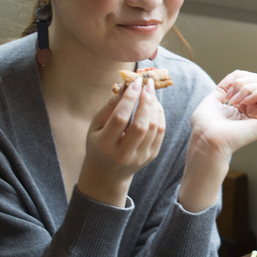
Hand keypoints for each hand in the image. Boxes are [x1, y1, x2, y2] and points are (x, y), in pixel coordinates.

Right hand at [79, 77, 165, 206]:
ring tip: (150, 92)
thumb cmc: (98, 144)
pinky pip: (160, 132)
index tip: (136, 82)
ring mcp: (140, 157)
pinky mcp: (151, 156)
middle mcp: (123, 153)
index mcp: (105, 145)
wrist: (107, 173)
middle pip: (141, 124)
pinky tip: (155, 105)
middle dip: (146, 100)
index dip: (130, 99)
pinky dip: (159, 115)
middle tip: (148, 83)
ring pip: (153, 127)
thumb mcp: (95, 127)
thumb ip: (109, 108)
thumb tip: (125, 86)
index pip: (120, 118)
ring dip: (154, 106)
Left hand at [189, 70, 256, 159]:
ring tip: (235, 101)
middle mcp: (254, 110)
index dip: (239, 76)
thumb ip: (227, 85)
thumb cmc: (205, 123)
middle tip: (230, 97)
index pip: (253, 79)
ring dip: (248, 88)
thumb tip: (237, 75)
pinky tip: (244, 102)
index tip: (225, 88)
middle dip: (243, 82)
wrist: (206, 138)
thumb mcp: (215, 97)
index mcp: (243, 105)